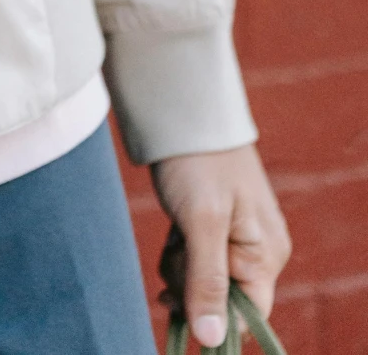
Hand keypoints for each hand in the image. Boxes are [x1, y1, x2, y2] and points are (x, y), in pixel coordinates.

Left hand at [152, 145, 290, 347]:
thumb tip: (210, 337)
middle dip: (190, 281)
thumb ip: (207, 280)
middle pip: (221, 297)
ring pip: (203, 278)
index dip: (213, 313)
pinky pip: (197, 258)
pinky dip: (180, 250)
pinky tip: (173, 230)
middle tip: (176, 248)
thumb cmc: (197, 161)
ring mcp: (238, 237)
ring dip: (180, 264)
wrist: (182, 108)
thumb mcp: (202, 222)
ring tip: (174, 231)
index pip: (248, 314)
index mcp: (267, 254)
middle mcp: (259, 250)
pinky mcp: (216, 225)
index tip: (177, 297)